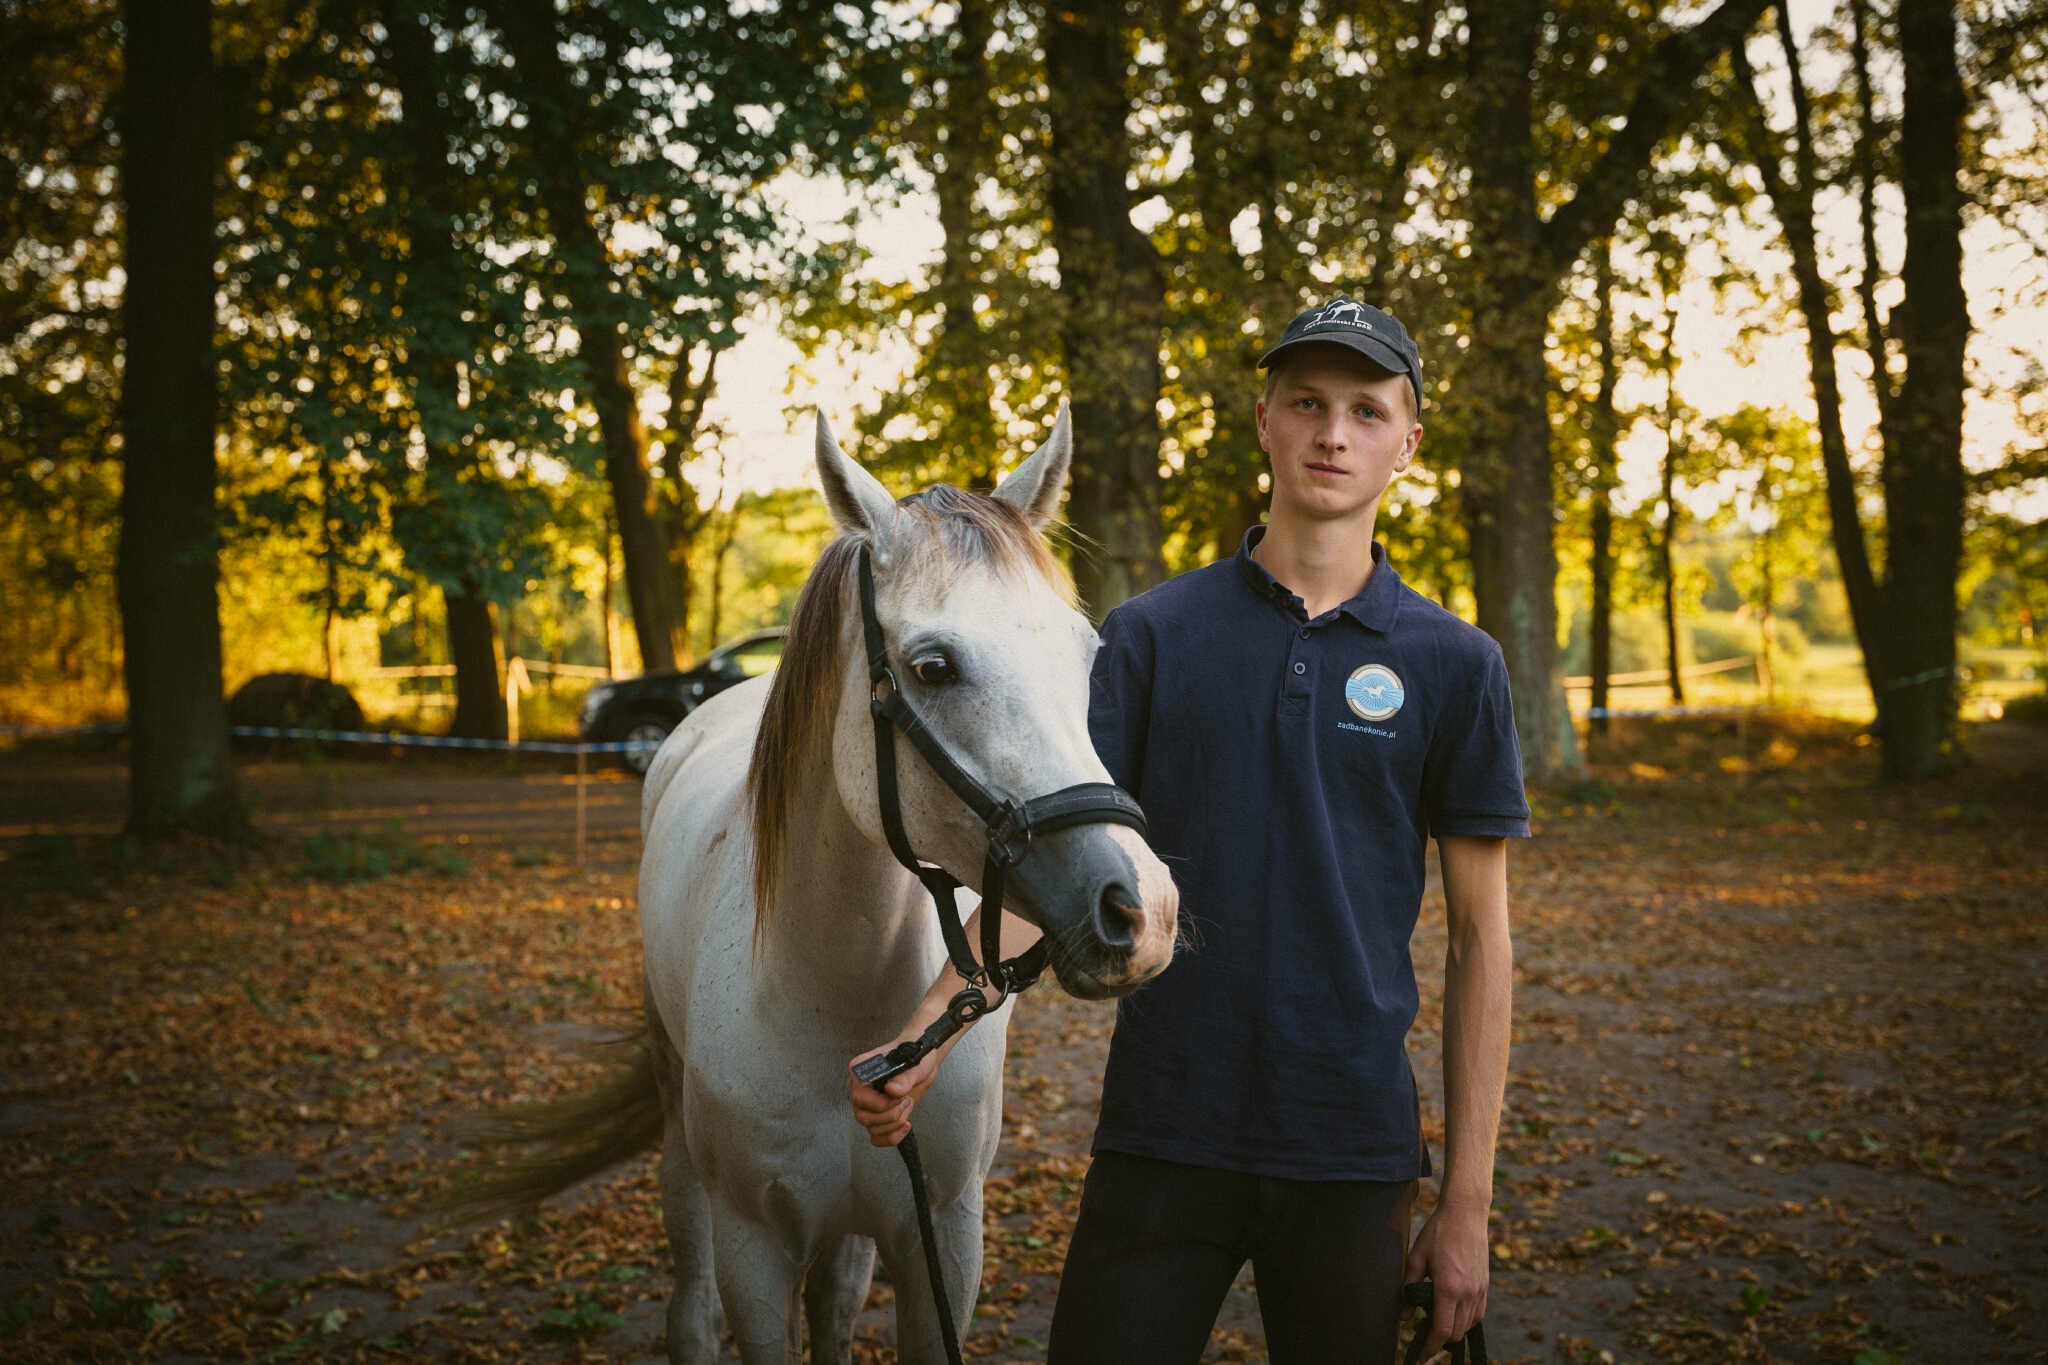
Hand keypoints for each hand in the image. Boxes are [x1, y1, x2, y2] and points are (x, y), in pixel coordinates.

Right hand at [846, 1046, 940, 1147]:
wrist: (923, 1063)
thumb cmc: (914, 1055)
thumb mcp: (914, 1065)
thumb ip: (904, 1078)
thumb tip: (892, 1090)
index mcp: (860, 1070)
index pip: (859, 1097)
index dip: (881, 1103)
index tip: (899, 1097)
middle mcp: (859, 1088)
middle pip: (863, 1116)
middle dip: (890, 1114)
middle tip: (906, 1101)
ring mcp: (867, 1104)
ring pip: (871, 1128)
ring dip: (895, 1123)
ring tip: (907, 1105)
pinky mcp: (877, 1116)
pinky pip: (876, 1137)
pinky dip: (891, 1137)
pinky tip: (905, 1126)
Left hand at [1403, 1199, 1489, 1356]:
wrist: (1466, 1213)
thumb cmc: (1438, 1232)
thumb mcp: (1416, 1258)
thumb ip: (1409, 1289)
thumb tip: (1405, 1316)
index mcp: (1448, 1288)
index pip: (1440, 1330)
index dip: (1429, 1347)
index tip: (1419, 1355)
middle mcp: (1467, 1293)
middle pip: (1455, 1332)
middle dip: (1438, 1341)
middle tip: (1422, 1339)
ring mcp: (1479, 1290)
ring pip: (1468, 1325)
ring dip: (1452, 1331)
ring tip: (1436, 1327)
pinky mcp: (1486, 1285)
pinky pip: (1478, 1314)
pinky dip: (1466, 1321)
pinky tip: (1454, 1315)